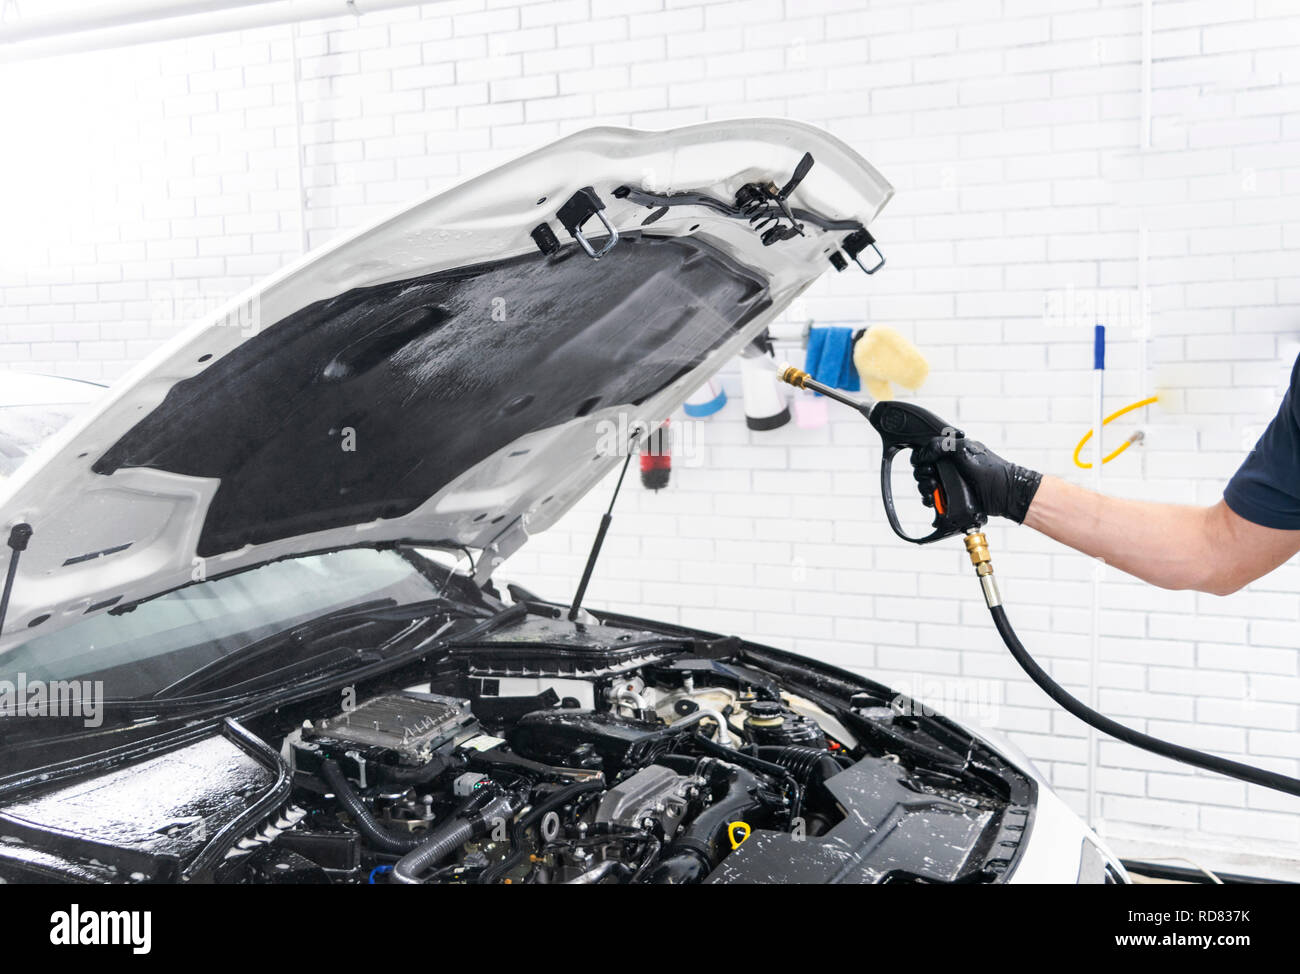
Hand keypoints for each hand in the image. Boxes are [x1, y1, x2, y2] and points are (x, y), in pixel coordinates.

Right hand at [911, 436, 1042, 523]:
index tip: (923, 465)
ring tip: (932, 493)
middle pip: (926, 467)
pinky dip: (931, 500)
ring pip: (928, 483)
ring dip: (925, 489)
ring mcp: (953, 480)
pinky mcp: (954, 495)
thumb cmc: (996, 474)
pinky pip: (936, 497)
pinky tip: (933, 502)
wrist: (1009, 498)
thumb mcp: (968, 452)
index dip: (922, 458)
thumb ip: (946, 446)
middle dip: (923, 475)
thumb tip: (925, 451)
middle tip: (931, 481)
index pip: (929, 450)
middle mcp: (952, 465)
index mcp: (955, 450)